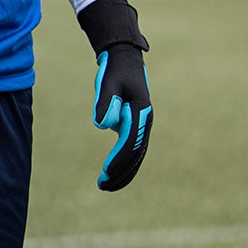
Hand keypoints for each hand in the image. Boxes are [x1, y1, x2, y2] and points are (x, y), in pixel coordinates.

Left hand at [92, 44, 152, 189]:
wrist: (125, 61)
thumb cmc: (115, 72)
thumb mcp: (108, 83)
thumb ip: (106, 102)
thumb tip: (102, 125)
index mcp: (141, 112)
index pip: (131, 141)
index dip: (119, 158)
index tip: (105, 172)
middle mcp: (145, 121)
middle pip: (136, 153)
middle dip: (121, 172)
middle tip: (103, 186)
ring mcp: (142, 125)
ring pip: (136, 154)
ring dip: (123, 172)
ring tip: (105, 186)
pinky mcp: (135, 126)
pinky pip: (132, 150)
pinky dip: (125, 163)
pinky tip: (113, 174)